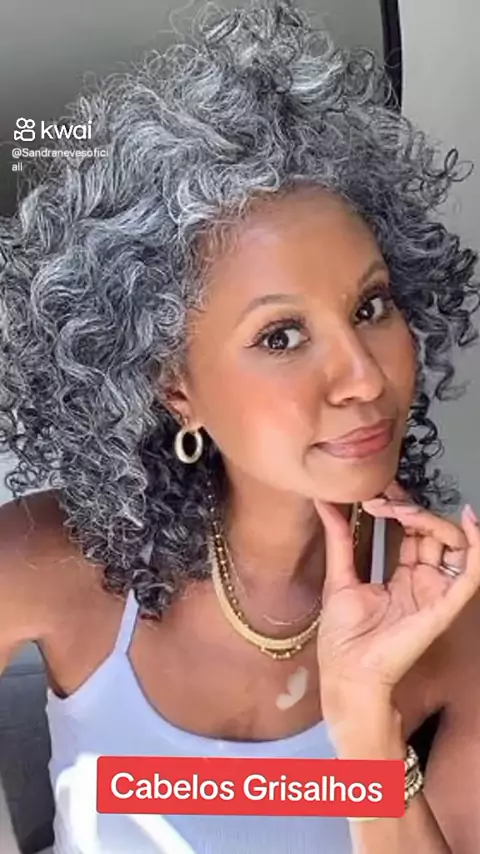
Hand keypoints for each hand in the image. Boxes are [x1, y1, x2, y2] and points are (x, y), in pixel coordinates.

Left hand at [314, 483, 479, 717]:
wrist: (346, 673)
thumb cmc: (343, 637)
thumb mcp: (339, 577)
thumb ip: (339, 539)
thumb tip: (326, 502)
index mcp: (402, 576)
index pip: (413, 531)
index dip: (400, 506)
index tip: (378, 490)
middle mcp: (423, 582)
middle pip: (432, 533)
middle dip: (410, 507)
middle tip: (384, 497)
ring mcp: (435, 593)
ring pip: (452, 544)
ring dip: (430, 519)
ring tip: (401, 509)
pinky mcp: (444, 606)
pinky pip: (470, 574)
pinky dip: (476, 545)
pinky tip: (468, 520)